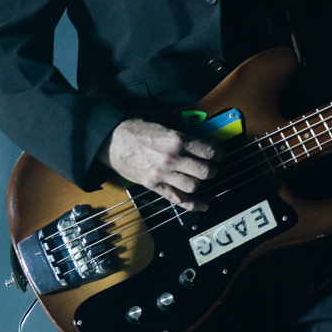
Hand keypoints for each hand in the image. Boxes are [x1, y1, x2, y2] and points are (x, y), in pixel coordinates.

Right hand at [97, 118, 221, 210]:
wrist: (113, 141)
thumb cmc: (137, 131)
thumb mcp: (163, 126)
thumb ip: (182, 137)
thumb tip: (200, 144)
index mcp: (176, 140)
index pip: (207, 151)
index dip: (218, 154)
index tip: (219, 155)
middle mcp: (172, 158)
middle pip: (204, 171)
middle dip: (212, 170)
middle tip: (211, 167)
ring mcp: (163, 174)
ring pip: (193, 186)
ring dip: (200, 183)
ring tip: (199, 178)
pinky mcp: (155, 186)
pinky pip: (178, 199)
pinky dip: (193, 205)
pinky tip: (204, 205)